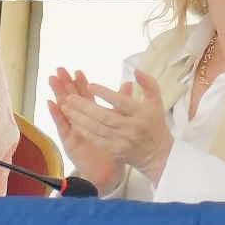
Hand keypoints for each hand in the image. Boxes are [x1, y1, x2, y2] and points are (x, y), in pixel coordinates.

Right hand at [44, 70, 125, 188]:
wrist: (108, 169)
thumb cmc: (115, 146)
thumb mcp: (120, 122)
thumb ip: (123, 103)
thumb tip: (129, 83)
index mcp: (93, 115)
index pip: (86, 95)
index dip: (82, 83)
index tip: (78, 71)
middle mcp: (81, 119)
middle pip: (72, 97)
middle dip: (66, 83)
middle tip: (60, 69)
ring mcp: (73, 128)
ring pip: (64, 107)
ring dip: (57, 93)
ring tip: (52, 79)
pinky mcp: (68, 139)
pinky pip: (61, 124)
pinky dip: (56, 113)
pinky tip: (51, 102)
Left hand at [48, 67, 173, 186]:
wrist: (158, 154)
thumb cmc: (155, 124)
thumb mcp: (156, 101)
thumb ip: (148, 84)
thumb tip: (136, 71)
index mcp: (142, 114)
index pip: (121, 102)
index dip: (104, 93)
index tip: (89, 85)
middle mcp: (131, 128)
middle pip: (105, 116)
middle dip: (85, 107)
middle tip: (69, 97)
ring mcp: (123, 141)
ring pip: (97, 129)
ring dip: (80, 118)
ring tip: (66, 107)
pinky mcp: (116, 151)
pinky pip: (97, 140)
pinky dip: (84, 130)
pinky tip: (74, 122)